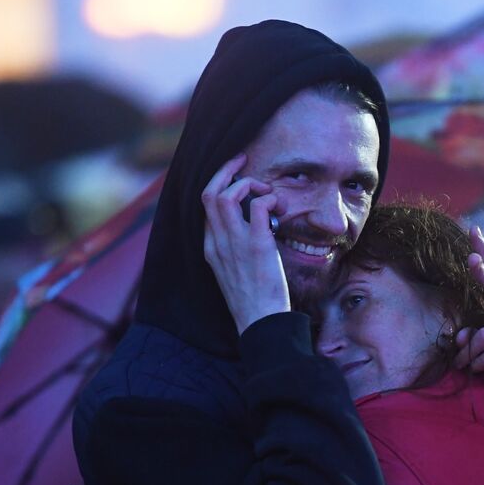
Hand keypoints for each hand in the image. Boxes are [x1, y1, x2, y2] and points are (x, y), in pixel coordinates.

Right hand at [202, 153, 288, 333]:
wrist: (260, 323)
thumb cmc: (254, 299)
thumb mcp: (234, 270)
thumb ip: (235, 246)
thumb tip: (254, 223)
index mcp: (210, 246)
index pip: (204, 204)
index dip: (219, 183)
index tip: (236, 175)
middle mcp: (217, 241)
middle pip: (209, 192)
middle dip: (226, 170)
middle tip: (244, 162)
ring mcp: (235, 243)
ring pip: (227, 194)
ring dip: (249, 184)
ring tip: (267, 192)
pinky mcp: (257, 246)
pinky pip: (258, 207)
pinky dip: (269, 199)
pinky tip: (280, 209)